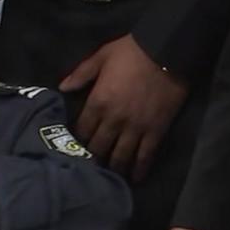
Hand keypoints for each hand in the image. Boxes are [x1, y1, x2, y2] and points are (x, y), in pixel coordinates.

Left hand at [59, 34, 187, 181]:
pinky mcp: (156, 131)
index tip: (76, 147)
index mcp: (97, 102)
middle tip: (91, 167)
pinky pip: (146, 156)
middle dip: (93, 158)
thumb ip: (80, 74)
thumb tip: (62, 88)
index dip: (78, 141)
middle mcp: (114, 120)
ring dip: (114, 168)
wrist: (166, 51)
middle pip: (99, 148)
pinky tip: (135, 179)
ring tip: (111, 177)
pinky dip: (140, 169)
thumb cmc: (130, 52)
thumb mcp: (100, 57)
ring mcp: (136, 128)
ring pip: (121, 157)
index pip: (82, 131)